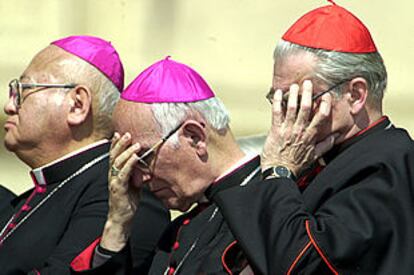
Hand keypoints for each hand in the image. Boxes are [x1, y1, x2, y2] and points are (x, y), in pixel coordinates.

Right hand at [101, 132, 141, 251]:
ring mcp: (114, 182)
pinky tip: (135, 157)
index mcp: (115, 174)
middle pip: (114, 156)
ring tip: (135, 144)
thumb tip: (146, 167)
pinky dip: (129, 164)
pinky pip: (123, 174)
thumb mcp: (134, 185)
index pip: (114, 156)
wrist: (122, 219)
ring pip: (117, 163)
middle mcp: (112, 176)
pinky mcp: (118, 189)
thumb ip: (137, 175)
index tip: (120, 133)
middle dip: (120, 144)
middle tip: (128, 134)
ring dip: (126, 152)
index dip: (115, 144)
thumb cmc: (128, 202)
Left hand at [261, 80, 336, 176]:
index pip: (321, 117)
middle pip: (306, 108)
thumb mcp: (314, 157)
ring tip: (294, 85)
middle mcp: (299, 131)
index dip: (324, 105)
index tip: (326, 96)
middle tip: (308, 83)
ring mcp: (287, 130)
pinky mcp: (275, 130)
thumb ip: (325, 146)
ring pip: (291, 108)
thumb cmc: (295, 166)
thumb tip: (335, 137)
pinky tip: (278, 93)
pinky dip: (277, 102)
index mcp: (310, 137)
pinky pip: (276, 113)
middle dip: (307, 94)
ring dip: (293, 95)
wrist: (279, 173)